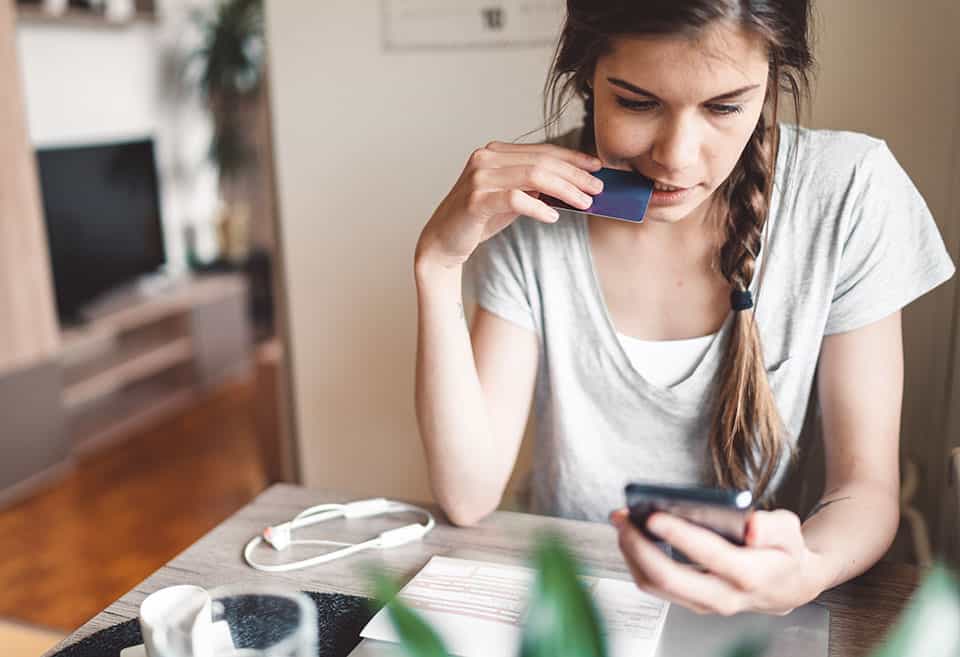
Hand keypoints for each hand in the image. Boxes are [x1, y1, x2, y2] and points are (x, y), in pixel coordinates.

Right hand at [415, 141, 602, 269]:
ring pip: (533, 176)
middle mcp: (485, 158)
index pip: (542, 150)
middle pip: (542, 161)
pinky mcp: (475, 200)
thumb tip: (573, 185)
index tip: (596, 167)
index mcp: (495, 153)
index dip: (572, 158)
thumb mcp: (510, 198)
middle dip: (575, 174)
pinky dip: (538, 208)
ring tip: (584, 202)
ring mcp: (479, 177)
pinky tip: (553, 217)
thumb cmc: (477, 220)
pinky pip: (516, 199)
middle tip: (597, 188)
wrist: (443, 242)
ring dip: (564, 189)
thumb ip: (533, 187)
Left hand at [609, 508, 829, 615]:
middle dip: (640, 546)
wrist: (787, 584)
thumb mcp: (790, 531)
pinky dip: (636, 558)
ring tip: (621, 520)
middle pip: (670, 578)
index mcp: (751, 575)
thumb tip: (751, 526)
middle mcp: (724, 596)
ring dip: (631, 552)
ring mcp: (703, 603)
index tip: (654, 514)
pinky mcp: (689, 600)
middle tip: (624, 517)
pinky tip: (630, 534)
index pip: (710, 556)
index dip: (679, 535)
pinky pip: (654, 585)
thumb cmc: (784, 552)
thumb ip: (772, 527)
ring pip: (656, 585)